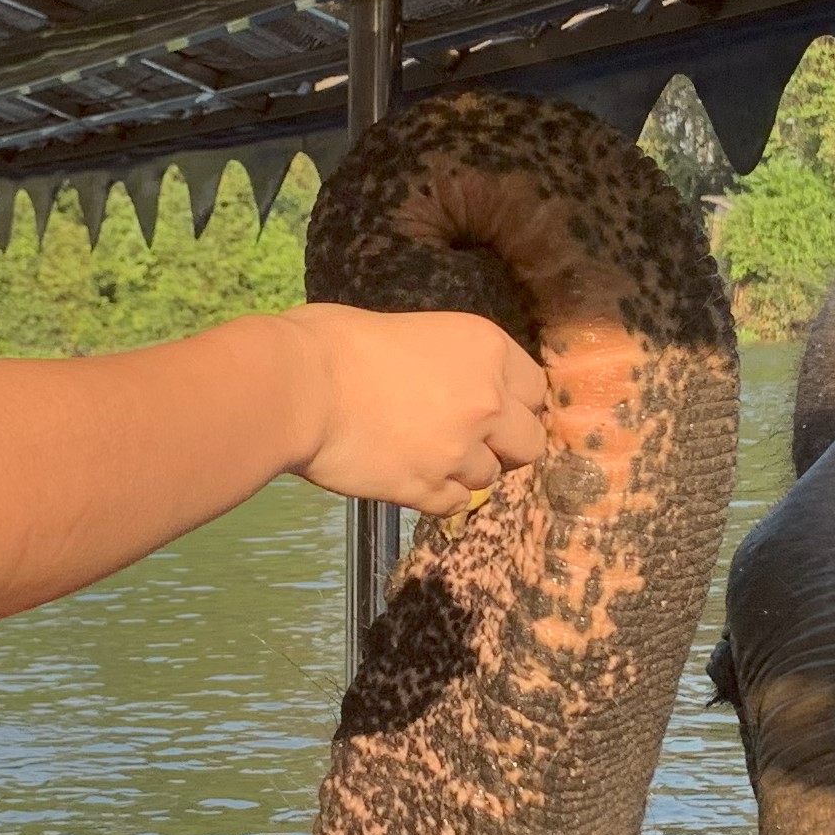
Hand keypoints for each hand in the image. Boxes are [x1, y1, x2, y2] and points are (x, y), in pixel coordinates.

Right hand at [285, 304, 548, 512]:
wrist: (299, 388)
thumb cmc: (335, 342)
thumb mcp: (407, 329)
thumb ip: (442, 360)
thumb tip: (436, 379)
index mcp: (486, 349)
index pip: (535, 390)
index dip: (513, 402)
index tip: (490, 408)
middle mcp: (487, 402)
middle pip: (529, 442)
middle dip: (504, 445)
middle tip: (468, 440)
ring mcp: (461, 451)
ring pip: (490, 478)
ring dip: (465, 472)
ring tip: (425, 457)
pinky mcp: (429, 490)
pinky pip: (455, 504)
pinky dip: (438, 496)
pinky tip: (411, 478)